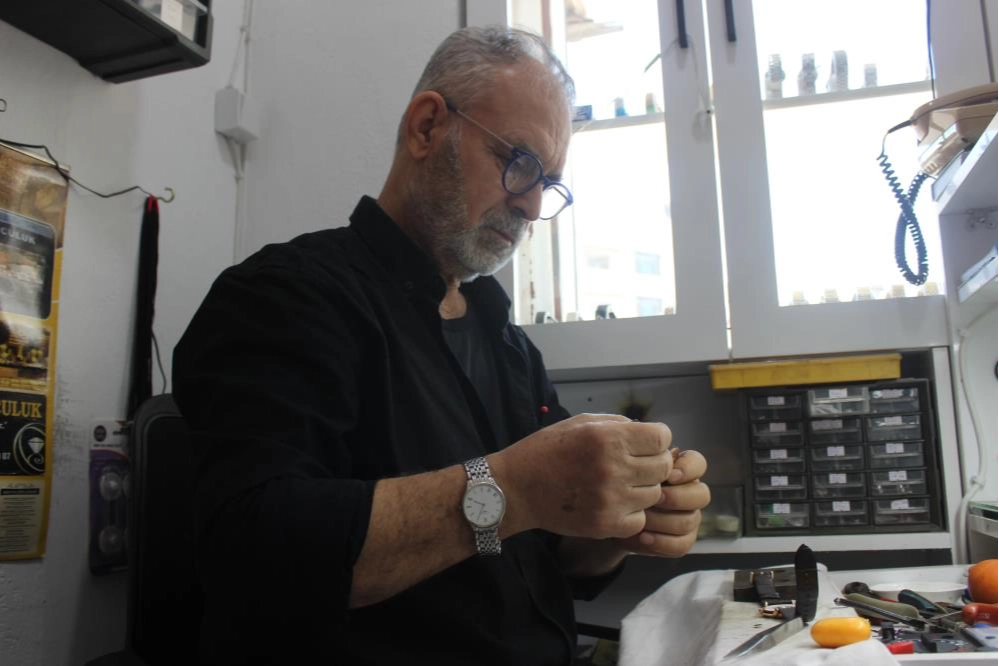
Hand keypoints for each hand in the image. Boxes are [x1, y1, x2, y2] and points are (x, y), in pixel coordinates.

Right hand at [492, 414, 672, 539]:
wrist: (516, 489)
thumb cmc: (547, 450)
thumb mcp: (581, 423)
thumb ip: (618, 424)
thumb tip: (648, 434)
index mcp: (608, 438)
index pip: (662, 438)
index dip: (656, 440)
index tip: (644, 444)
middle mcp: (613, 468)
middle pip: (663, 467)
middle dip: (652, 464)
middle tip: (634, 466)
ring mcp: (611, 499)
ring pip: (654, 494)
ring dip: (642, 489)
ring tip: (619, 485)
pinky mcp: (606, 524)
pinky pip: (640, 519)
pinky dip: (631, 513)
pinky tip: (613, 504)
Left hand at [612, 449, 709, 557]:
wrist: (610, 515)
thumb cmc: (620, 486)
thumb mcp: (627, 472)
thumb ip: (641, 466)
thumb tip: (648, 465)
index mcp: (681, 470)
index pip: (698, 464)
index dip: (688, 469)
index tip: (668, 475)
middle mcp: (690, 493)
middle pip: (702, 495)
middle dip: (677, 498)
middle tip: (655, 499)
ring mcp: (689, 517)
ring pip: (690, 520)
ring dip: (663, 521)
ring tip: (641, 518)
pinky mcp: (683, 539)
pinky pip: (683, 544)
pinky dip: (662, 542)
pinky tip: (643, 537)